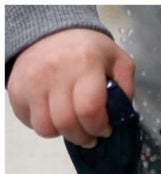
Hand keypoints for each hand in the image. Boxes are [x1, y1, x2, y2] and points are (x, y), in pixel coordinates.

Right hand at [7, 28, 134, 146]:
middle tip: (90, 135)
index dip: (99, 128)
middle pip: (66, 124)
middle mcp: (55, 72)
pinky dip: (44, 126)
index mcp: (85, 63)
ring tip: (73, 124)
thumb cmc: (90, 51)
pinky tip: (55, 116)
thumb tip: (122, 117)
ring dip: (62, 133)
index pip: (89, 110)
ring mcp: (32, 81)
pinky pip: (29, 122)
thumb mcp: (118, 62)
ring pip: (45, 128)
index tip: (105, 130)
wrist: (53, 31)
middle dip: (83, 137)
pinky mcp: (16, 89)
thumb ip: (126, 89)